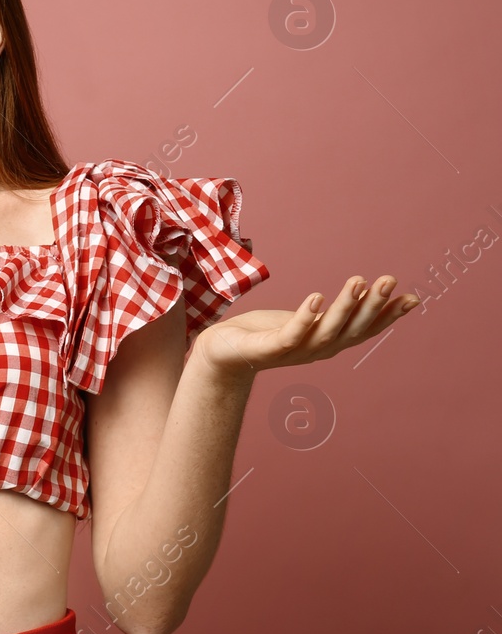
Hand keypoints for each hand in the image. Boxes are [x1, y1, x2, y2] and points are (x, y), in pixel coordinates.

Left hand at [191, 274, 419, 377]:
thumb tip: (365, 292)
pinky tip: (316, 297)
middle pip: (352, 329)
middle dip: (373, 305)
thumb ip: (336, 312)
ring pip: (327, 330)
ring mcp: (295, 352)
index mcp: (329, 342)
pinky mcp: (269, 349)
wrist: (222, 353)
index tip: (412, 298)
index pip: (365, 330)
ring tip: (358, 280)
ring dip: (344, 306)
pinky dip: (306, 318)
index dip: (389, 316)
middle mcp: (317, 350)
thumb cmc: (266, 333)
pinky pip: (292, 334)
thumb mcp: (308, 320)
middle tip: (388, 280)